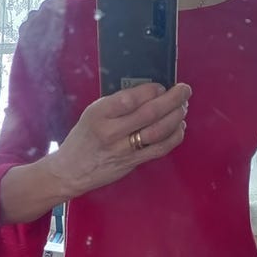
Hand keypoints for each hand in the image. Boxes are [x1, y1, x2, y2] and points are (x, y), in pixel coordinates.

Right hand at [47, 82, 190, 197]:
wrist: (72, 170)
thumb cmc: (84, 137)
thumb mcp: (92, 113)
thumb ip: (117, 104)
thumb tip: (150, 93)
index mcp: (99, 114)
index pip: (130, 99)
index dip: (152, 91)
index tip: (161, 87)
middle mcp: (112, 132)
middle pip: (150, 113)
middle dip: (173, 99)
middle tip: (185, 90)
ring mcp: (124, 150)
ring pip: (158, 132)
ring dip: (176, 117)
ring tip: (183, 108)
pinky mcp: (133, 163)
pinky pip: (159, 149)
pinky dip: (174, 137)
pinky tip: (179, 127)